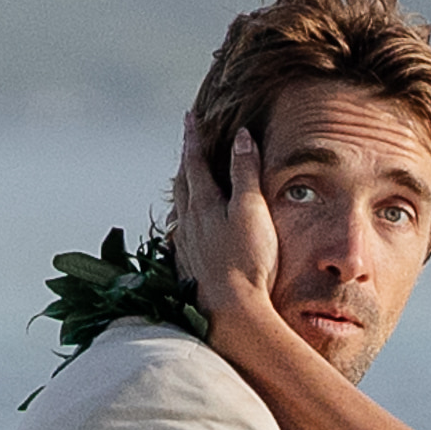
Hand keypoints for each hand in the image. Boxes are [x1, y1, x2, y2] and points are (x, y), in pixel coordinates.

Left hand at [167, 142, 292, 350]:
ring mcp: (185, 247)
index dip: (194, 137)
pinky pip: (180, 234)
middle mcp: (188, 223)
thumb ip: (245, 172)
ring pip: (178, 209)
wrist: (233, 312)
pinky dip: (182, 220)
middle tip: (188, 143)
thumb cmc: (248, 260)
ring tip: (184, 180)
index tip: (190, 116)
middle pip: (182, 183)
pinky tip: (184, 228)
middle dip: (186, 160)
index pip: (195, 161)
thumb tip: (241, 137)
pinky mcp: (188, 268)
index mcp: (203, 204)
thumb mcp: (252, 209)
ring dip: (182, 189)